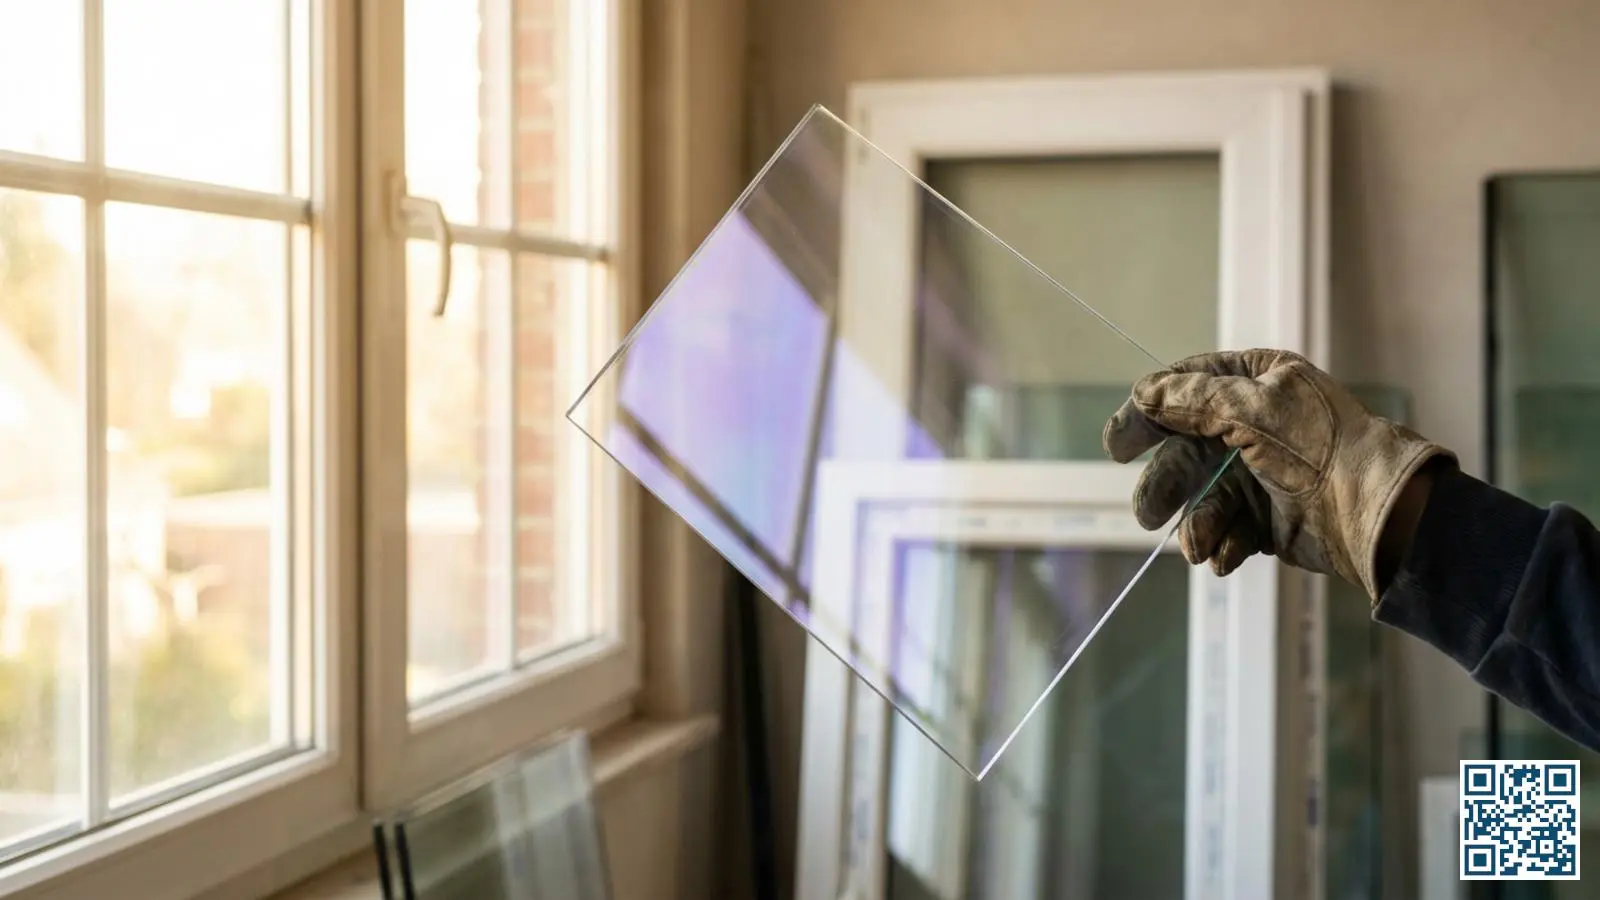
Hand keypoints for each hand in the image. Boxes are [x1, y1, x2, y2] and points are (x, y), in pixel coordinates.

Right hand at [1100, 349, 1453, 599]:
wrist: (1373, 513)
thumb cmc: (1318, 447)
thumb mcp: (1253, 410)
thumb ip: (1193, 400)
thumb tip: (1144, 393)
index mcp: (1256, 382)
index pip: (1187, 388)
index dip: (1148, 413)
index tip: (1117, 444)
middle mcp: (1254, 424)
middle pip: (1186, 451)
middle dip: (1166, 485)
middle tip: (1146, 513)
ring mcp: (1260, 473)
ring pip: (1204, 497)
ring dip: (1196, 524)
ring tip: (1195, 547)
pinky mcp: (1267, 518)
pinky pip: (1229, 529)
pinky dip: (1222, 544)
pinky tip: (1222, 557)